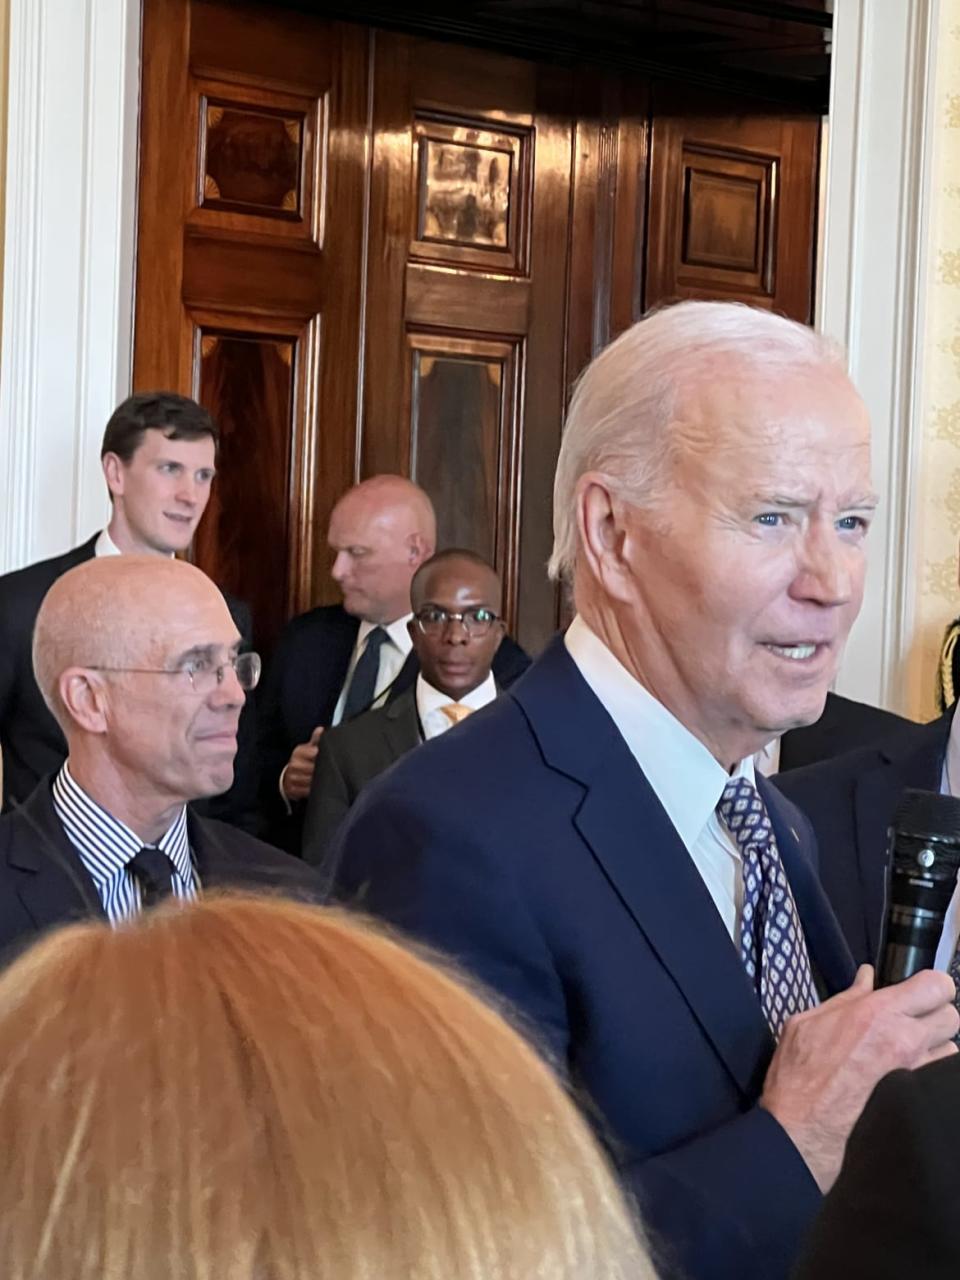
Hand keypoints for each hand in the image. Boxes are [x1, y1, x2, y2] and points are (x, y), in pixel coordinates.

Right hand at [280, 726, 323, 801]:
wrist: (289, 776)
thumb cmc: (303, 761)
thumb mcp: (309, 749)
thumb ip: (316, 740)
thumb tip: (320, 730)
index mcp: (298, 753)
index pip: (312, 752)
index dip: (320, 755)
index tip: (326, 757)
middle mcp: (293, 765)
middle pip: (312, 768)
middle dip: (322, 770)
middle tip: (331, 771)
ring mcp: (292, 777)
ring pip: (310, 780)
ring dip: (319, 781)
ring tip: (326, 779)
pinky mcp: (292, 789)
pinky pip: (306, 791)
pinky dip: (313, 790)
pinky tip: (319, 787)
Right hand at [761, 965, 957, 1191]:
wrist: (803, 1124)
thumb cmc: (799, 1072)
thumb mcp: (809, 1021)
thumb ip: (847, 997)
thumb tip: (866, 978)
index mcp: (878, 1012)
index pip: (936, 985)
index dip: (931, 986)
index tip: (917, 991)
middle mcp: (905, 1038)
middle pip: (952, 1014)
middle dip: (935, 1014)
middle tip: (913, 1019)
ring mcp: (916, 1071)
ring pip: (952, 1047)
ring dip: (936, 1045)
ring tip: (912, 1050)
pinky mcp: (918, 1097)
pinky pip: (942, 1075)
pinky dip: (932, 1070)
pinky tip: (910, 1073)